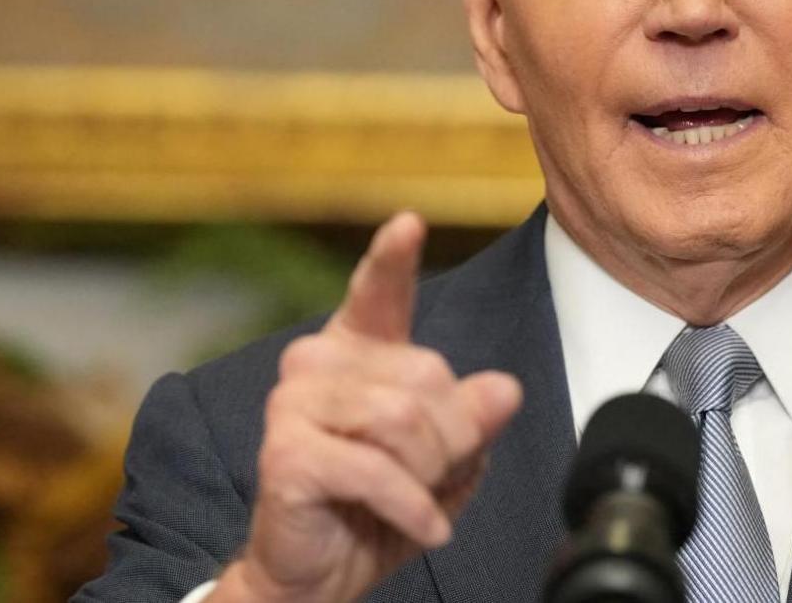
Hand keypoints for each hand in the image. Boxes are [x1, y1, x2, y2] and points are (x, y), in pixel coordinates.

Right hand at [212, 212, 523, 602]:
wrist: (317, 576)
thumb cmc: (374, 510)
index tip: (409, 223)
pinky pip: (377, 471)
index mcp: (354, 352)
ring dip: (430, 475)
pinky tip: (423, 530)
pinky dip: (413, 508)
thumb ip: (471, 419)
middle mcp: (316, 364)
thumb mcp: (443, 463)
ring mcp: (292, 404)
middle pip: (426, 378)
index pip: (378, 294)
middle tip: (437, 479)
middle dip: (451, 440)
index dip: (392, 259)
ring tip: (422, 502)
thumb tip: (505, 389)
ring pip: (403, 421)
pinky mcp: (286, 453)